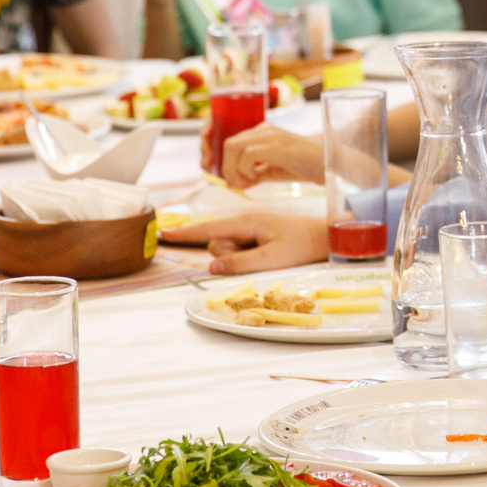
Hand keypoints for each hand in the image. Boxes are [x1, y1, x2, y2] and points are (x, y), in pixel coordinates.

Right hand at [158, 209, 329, 272]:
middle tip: (258, 257)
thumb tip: (210, 267)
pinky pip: (238, 246)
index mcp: (246, 221)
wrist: (323, 235)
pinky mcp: (255, 231)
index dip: (185, 234)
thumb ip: (239, 263)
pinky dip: (245, 253)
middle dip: (227, 256)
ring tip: (267, 254)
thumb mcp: (271, 258)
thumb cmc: (301, 246)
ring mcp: (249, 225)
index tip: (162, 234)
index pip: (208, 228)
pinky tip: (265, 252)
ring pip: (227, 247)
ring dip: (239, 256)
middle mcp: (244, 220)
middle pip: (217, 242)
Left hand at [223, 122, 325, 187]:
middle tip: (239, 185)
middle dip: (226, 168)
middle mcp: (265, 130)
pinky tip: (258, 178)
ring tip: (248, 183)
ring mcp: (272, 136)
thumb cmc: (305, 167)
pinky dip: (246, 170)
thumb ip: (254, 175)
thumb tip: (232, 184)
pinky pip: (248, 155)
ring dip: (235, 170)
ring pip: (234, 147)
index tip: (233, 181)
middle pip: (228, 144)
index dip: (225, 163)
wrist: (332, 164)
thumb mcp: (274, 171)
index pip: (231, 143)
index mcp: (262, 133)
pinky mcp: (279, 147)